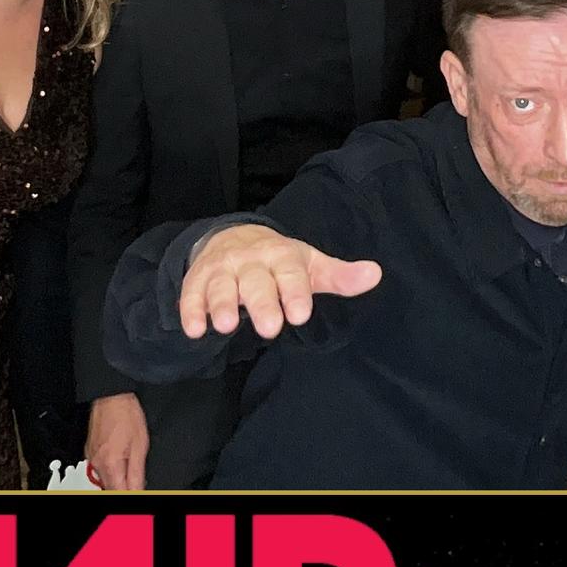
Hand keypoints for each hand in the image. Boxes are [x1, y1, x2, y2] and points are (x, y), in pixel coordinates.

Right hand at [86, 392, 148, 490]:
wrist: (112, 395)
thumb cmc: (126, 415)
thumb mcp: (140, 446)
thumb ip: (138, 474)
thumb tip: (139, 490)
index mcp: (110, 465)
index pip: (120, 493)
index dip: (132, 492)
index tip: (138, 488)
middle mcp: (97, 463)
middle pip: (112, 488)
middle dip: (125, 485)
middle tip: (136, 475)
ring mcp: (91, 457)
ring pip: (106, 478)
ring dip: (118, 476)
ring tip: (128, 457)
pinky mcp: (89, 450)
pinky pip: (101, 466)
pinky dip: (111, 466)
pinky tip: (120, 452)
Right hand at [180, 223, 381, 340]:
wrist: (231, 236)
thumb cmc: (278, 261)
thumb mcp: (309, 265)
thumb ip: (338, 276)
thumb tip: (375, 274)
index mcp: (281, 256)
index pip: (290, 273)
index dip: (295, 292)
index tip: (300, 314)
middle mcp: (250, 260)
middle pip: (256, 282)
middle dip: (262, 303)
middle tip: (270, 327)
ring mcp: (223, 269)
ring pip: (222, 286)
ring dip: (222, 304)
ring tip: (225, 326)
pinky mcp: (199, 280)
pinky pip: (192, 294)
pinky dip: (191, 310)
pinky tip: (194, 330)